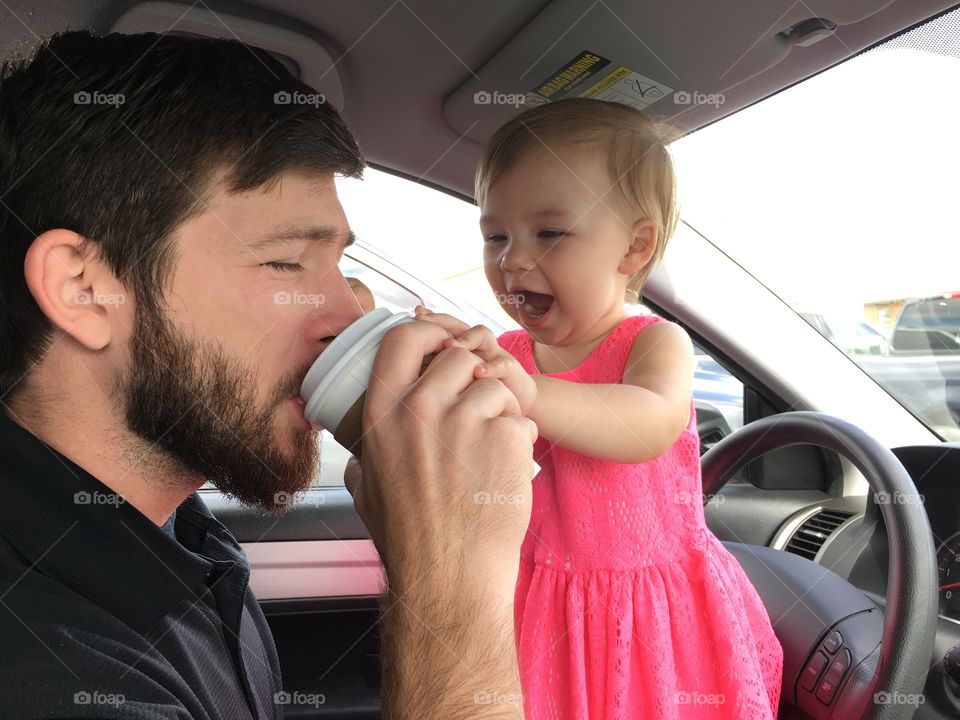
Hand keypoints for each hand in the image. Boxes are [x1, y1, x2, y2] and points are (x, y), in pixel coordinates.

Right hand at [345, 315, 536, 594]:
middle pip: (459, 355)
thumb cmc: (409, 540)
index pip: (403, 337)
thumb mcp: (366, 491)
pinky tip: (506, 469)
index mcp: (381, 413)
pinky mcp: (502, 438)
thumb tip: (358, 453)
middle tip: (480, 408)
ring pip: (495, 384)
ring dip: (501, 408)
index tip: (445, 341)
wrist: (450, 578)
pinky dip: (520, 439)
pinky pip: (520, 417)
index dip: (431, 330)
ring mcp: (462, 422)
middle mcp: (418, 409)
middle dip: (475, 376)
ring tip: (493, 446)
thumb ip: (363, 460)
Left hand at [414, 306, 537, 415]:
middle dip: (442, 322)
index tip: (415, 315)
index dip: (430, 319)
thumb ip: (432, 372)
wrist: (518, 407)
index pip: (443, 325)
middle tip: (425, 323)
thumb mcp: (452, 386)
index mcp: (460, 349)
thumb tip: (403, 368)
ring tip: (449, 345)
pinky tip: (478, 373)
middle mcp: (476, 347)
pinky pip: (504, 364)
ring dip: (464, 338)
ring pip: (481, 335)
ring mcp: (494, 356)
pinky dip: (491, 367)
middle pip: (459, 324)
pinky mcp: (512, 373)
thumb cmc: (479, 398)